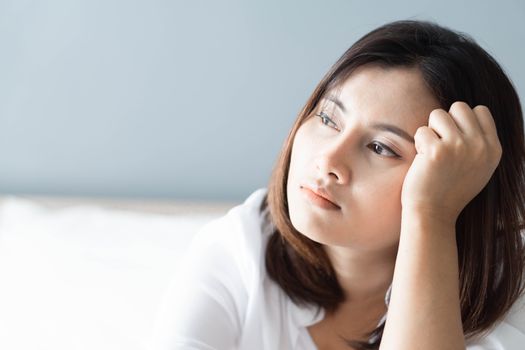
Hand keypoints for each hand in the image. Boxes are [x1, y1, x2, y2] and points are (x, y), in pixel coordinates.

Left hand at [401, 101, 501, 224]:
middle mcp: (480, 146)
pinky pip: (421, 130)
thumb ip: (479, 142)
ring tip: (431, 154)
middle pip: (459, 107)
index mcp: (493, 149)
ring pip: (438, 115)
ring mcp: (460, 147)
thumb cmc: (449, 190)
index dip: (461, 121)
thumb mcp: (478, 167)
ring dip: (430, 132)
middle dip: (444, 122)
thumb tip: (471, 113)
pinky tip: (423, 162)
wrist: (433, 213)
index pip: (480, 111)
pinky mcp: (437, 151)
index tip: (453, 141)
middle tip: (440, 146)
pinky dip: (418, 144)